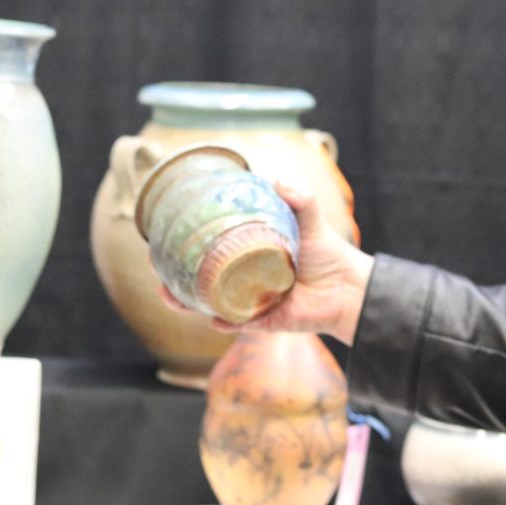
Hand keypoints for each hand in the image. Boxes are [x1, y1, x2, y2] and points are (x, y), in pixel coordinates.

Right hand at [154, 181, 373, 342]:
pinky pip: (239, 324)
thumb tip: (277, 179)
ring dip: (188, 303)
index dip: (182, 245)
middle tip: (157, 268)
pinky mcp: (264, 322)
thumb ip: (298, 197)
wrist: (348, 287)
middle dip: (173, 277)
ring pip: (210, 305)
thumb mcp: (310, 218)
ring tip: (171, 296)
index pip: (207, 249)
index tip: (160, 238)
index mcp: (247, 253)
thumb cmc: (326, 252)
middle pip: (199, 279)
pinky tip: (215, 321)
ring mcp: (250, 301)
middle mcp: (243, 278)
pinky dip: (226, 323)